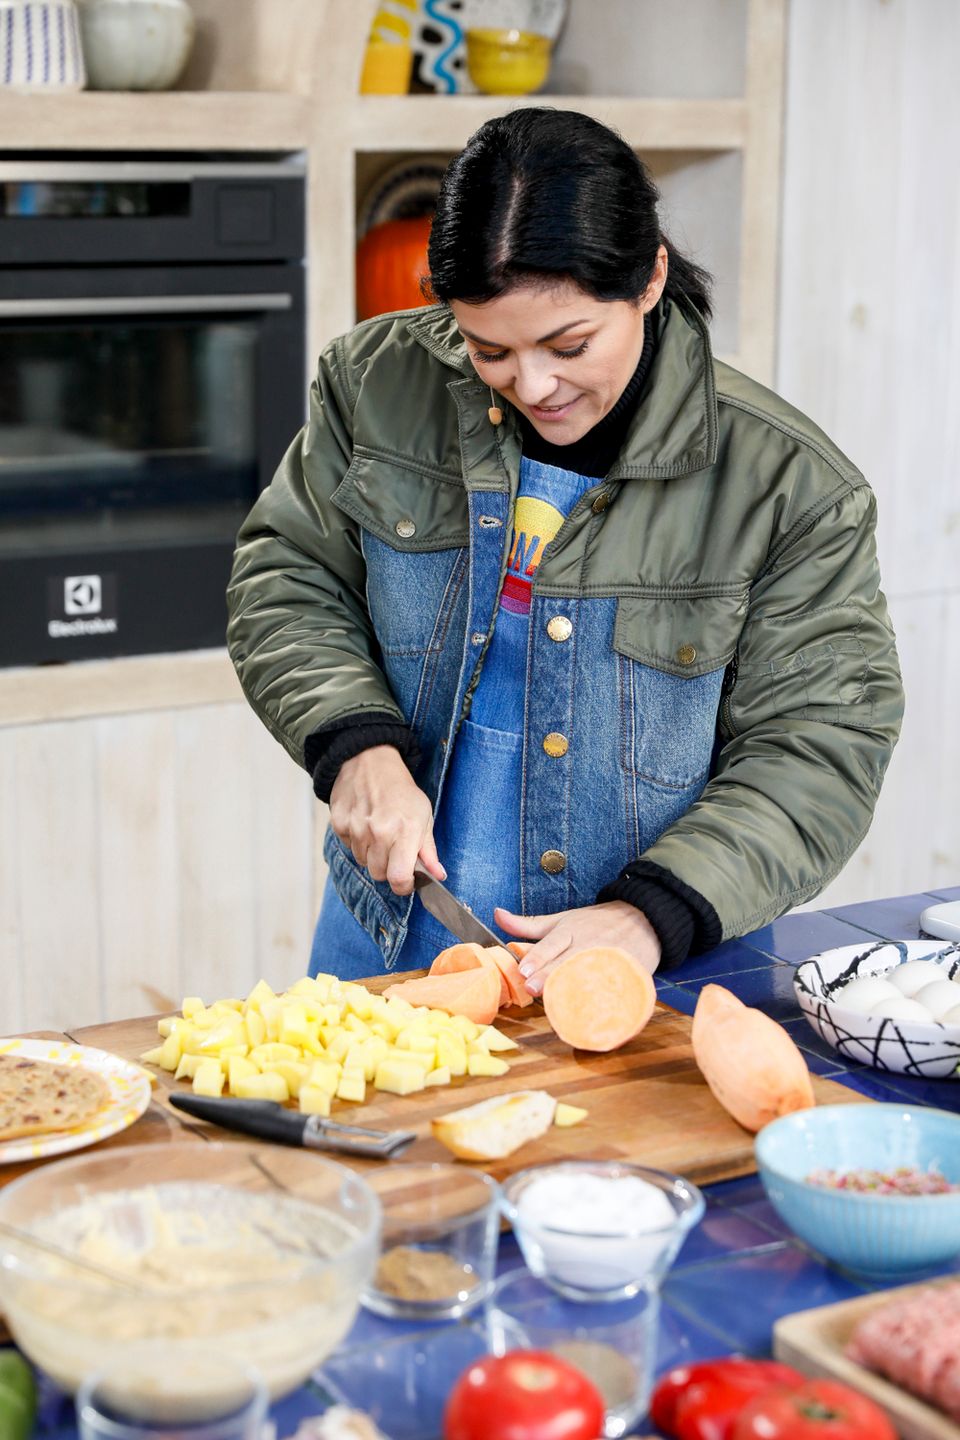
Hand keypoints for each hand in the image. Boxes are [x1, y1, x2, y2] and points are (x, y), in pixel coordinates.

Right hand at [328, 745, 444, 894]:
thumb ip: (429, 850)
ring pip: (363, 863)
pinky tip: (364, 823)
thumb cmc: (401, 791)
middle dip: (389, 868)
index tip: (407, 881)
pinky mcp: (339, 824)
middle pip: (380, 875)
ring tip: (379, 832)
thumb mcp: (424, 816)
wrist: (371, 762)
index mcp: (405, 831)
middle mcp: (379, 832)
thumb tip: (438, 876)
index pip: (398, 878)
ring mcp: (357, 828)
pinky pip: (349, 847)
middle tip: (394, 850)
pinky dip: (357, 842)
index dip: (403, 886)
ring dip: (372, 854)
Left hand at [494, 899, 661, 996]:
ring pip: (588, 977)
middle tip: (533, 987)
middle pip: (567, 962)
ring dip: (573, 990)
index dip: (538, 957)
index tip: (524, 970)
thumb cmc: (596, 921)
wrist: (644, 919)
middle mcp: (587, 945)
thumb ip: (528, 923)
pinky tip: (593, 1010)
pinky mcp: (626, 974)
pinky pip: (613, 988)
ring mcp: (608, 961)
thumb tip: (497, 914)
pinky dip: (604, 999)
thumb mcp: (561, 919)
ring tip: (558, 1003)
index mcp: (571, 930)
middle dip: (550, 975)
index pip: (552, 944)